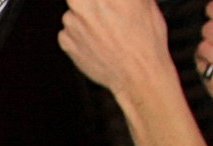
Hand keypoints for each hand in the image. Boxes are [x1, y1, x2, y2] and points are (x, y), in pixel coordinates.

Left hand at [60, 0, 176, 97]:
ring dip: (82, 19)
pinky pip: (66, 33)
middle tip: (102, 14)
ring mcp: (74, 24)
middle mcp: (87, 4)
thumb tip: (120, 0)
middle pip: (79, 0)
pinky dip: (77, 36)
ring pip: (71, 14)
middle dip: (88, 5)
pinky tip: (95, 43)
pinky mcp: (66, 42)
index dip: (101, 3)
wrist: (137, 73)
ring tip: (103, 31)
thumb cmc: (146, 40)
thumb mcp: (145, 4)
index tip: (106, 7)